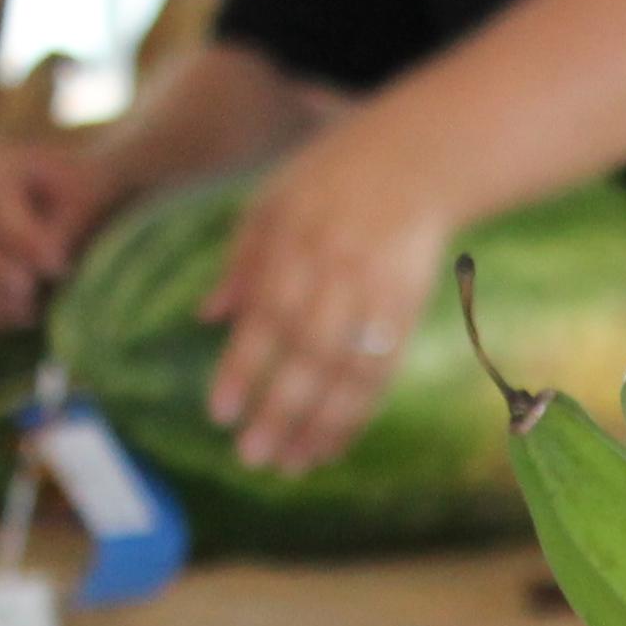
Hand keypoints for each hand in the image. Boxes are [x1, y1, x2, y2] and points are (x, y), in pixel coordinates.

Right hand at [0, 135, 120, 329]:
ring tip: (28, 312)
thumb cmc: (88, 195)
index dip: (25, 238)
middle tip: (27, 291)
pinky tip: (23, 317)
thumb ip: (70, 225)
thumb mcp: (89, 200)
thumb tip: (47, 263)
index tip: (59, 267)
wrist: (81, 204)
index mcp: (1, 170)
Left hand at [200, 112, 457, 473]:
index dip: (244, 368)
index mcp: (297, 242)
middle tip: (252, 457)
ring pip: (353, 372)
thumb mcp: (273, 202)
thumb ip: (242, 261)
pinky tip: (332, 444)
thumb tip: (205, 319)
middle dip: (282, 410)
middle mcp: (340, 272)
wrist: (420, 161)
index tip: (220, 414)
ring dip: (322, 426)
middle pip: (312, 354)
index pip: (268, 316)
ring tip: (293, 464)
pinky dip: (358, 414)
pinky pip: (384, 372)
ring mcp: (380, 294)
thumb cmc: (331, 179)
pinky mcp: (409, 311)